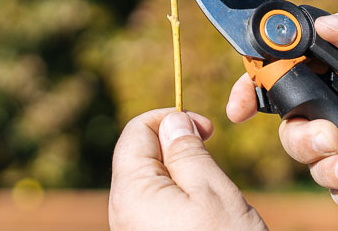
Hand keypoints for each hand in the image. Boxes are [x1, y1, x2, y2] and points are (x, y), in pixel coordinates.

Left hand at [109, 108, 266, 229]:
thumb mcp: (212, 191)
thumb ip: (187, 151)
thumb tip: (171, 122)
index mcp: (131, 192)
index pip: (136, 132)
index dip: (170, 119)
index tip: (206, 129)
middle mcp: (123, 213)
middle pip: (140, 157)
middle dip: (178, 150)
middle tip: (213, 165)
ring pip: (152, 184)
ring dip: (183, 177)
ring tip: (214, 198)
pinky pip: (158, 209)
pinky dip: (182, 201)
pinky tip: (207, 219)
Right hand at [226, 4, 337, 216]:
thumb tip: (322, 24)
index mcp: (335, 75)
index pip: (280, 76)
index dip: (251, 88)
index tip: (238, 107)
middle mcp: (335, 112)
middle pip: (288, 125)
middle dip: (303, 136)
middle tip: (333, 138)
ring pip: (309, 162)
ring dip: (328, 166)